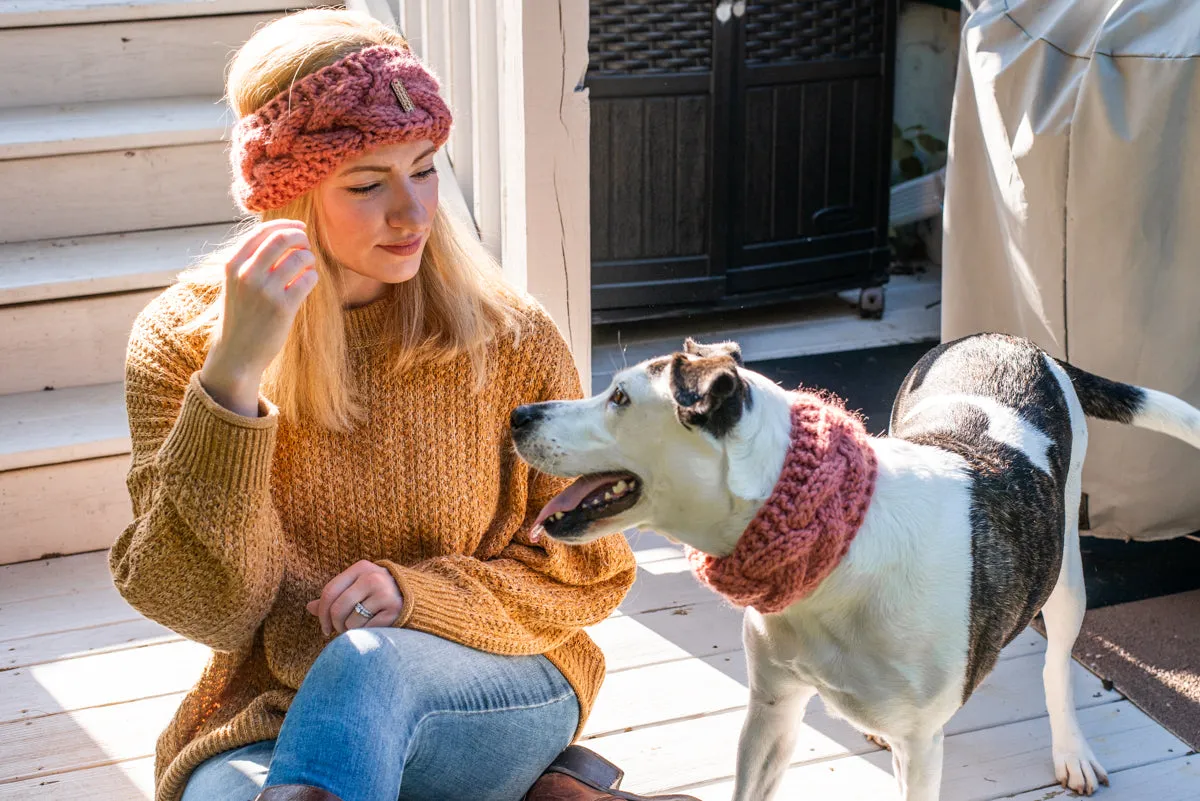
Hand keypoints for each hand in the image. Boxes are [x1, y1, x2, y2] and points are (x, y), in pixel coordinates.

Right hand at [200, 220, 317, 415]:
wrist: (237, 353)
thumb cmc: (242, 315)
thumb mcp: (236, 283)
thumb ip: (252, 260)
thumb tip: (283, 234)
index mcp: (233, 264)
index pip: (262, 231)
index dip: (285, 225)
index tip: (299, 228)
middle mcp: (247, 274)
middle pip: (282, 238)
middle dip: (300, 238)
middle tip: (307, 246)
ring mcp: (265, 290)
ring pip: (299, 257)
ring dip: (309, 259)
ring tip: (307, 267)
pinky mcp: (283, 307)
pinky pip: (308, 279)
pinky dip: (312, 277)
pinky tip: (307, 283)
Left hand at [306, 560, 403, 635]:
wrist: (416, 597)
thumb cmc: (379, 594)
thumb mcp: (357, 589)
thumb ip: (335, 597)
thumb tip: (308, 607)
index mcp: (361, 568)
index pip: (329, 592)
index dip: (322, 613)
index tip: (324, 628)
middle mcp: (373, 577)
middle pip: (338, 608)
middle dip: (336, 625)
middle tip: (341, 630)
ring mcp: (385, 592)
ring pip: (351, 622)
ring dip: (353, 630)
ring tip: (363, 625)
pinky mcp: (395, 609)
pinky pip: (367, 630)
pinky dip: (367, 633)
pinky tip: (375, 627)